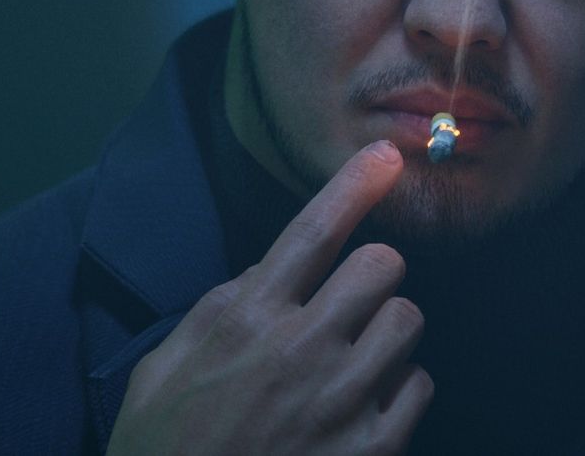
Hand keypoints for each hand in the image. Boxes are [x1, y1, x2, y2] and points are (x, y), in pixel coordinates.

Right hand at [107, 140, 433, 454]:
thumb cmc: (164, 450)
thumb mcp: (165, 367)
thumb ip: (220, 310)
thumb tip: (268, 273)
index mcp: (245, 319)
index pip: (312, 230)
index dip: (355, 184)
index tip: (386, 157)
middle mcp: (299, 349)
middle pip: (381, 266)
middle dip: (374, 274)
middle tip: (354, 298)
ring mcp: (340, 400)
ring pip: (408, 320)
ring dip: (389, 330)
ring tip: (359, 356)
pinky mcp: (371, 448)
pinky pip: (420, 386)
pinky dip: (401, 389)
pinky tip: (366, 405)